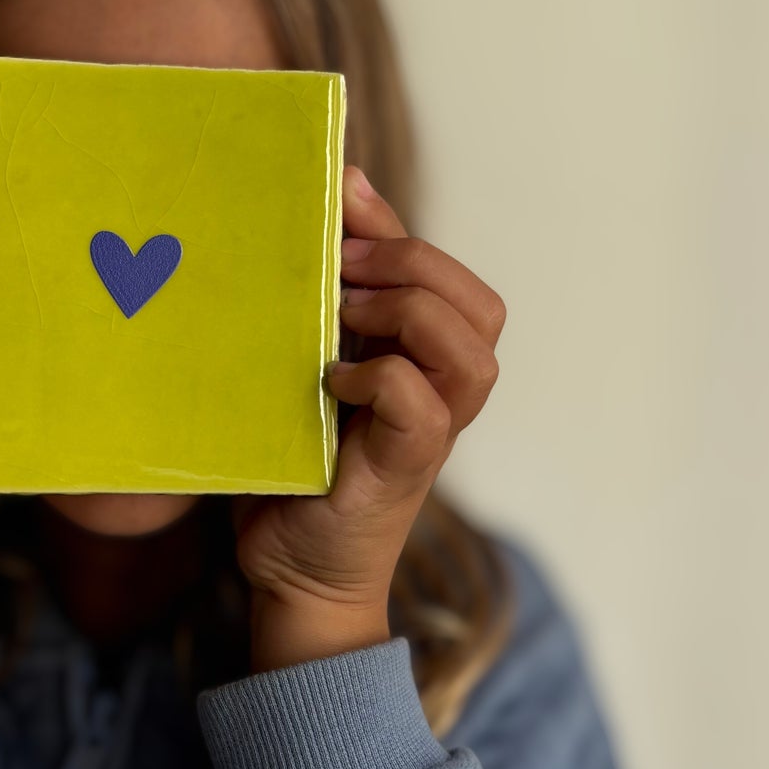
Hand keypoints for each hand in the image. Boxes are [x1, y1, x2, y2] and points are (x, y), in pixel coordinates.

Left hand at [232, 163, 504, 671]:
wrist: (287, 571)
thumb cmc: (292, 465)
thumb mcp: (307, 365)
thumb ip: (325, 302)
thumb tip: (324, 203)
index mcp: (425, 362)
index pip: (448, 275)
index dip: (398, 230)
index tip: (338, 197)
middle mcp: (444, 395)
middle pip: (480, 304)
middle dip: (409, 266)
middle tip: (335, 269)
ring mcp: (433, 433)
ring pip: (472, 349)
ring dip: (406, 315)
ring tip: (340, 319)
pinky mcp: (407, 470)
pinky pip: (422, 404)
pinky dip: (381, 378)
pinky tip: (332, 383)